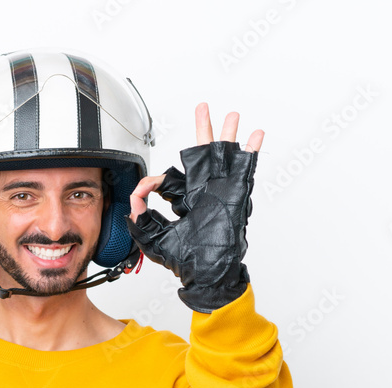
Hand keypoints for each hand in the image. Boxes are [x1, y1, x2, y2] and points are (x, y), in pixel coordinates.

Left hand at [125, 104, 263, 312]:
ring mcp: (221, 191)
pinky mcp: (235, 195)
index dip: (153, 183)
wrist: (208, 275)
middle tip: (202, 109)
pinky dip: (251, 151)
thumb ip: (140, 220)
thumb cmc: (187, 263)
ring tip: (231, 115)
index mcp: (185, 201)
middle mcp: (204, 192)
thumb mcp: (154, 240)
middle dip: (202, 130)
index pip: (169, 180)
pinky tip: (256, 134)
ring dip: (228, 134)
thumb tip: (135, 198)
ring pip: (225, 156)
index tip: (144, 191)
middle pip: (203, 154)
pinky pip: (245, 169)